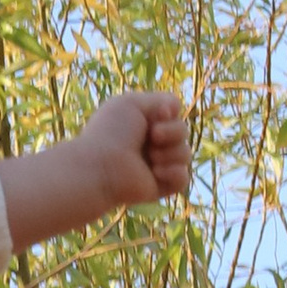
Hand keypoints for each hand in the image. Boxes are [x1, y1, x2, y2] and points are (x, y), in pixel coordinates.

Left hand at [79, 87, 190, 210]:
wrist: (101, 166)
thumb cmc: (112, 132)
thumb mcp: (133, 103)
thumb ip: (160, 100)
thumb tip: (175, 110)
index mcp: (144, 123)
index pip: (173, 112)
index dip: (170, 112)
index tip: (158, 115)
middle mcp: (151, 143)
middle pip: (182, 132)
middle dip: (173, 132)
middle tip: (153, 137)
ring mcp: (156, 165)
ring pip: (185, 153)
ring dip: (171, 152)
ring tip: (151, 158)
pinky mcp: (159, 186)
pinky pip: (183, 178)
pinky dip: (174, 173)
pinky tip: (156, 172)